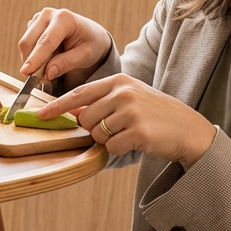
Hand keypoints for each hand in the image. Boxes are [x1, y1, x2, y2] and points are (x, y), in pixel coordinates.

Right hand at [18, 8, 113, 84]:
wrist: (91, 34)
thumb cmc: (91, 44)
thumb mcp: (86, 56)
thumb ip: (66, 63)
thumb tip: (47, 74)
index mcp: (64, 18)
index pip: (45, 42)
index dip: (35, 58)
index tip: (26, 73)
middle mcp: (48, 14)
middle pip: (28, 41)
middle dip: (30, 62)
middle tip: (38, 79)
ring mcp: (39, 18)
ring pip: (25, 44)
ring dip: (32, 60)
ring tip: (50, 66)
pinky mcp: (33, 24)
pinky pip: (26, 44)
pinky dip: (32, 55)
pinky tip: (47, 57)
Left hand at [39, 73, 216, 167]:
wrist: (189, 130)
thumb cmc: (155, 115)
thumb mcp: (130, 99)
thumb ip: (102, 102)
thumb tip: (72, 112)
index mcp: (119, 81)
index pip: (79, 94)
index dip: (57, 106)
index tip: (41, 115)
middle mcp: (123, 93)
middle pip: (86, 119)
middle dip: (95, 129)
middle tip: (117, 129)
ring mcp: (131, 112)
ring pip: (97, 134)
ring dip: (109, 140)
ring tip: (130, 133)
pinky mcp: (138, 132)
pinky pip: (112, 147)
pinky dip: (120, 149)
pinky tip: (137, 142)